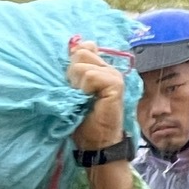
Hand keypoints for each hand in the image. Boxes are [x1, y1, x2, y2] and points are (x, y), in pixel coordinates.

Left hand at [67, 37, 125, 151]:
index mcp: (99, 67)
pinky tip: (88, 99)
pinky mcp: (116, 84)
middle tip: (77, 93)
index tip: (73, 84)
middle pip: (80, 53)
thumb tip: (72, 47)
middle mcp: (108, 68)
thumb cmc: (82, 119)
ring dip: (76, 84)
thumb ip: (74, 70)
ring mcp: (114, 75)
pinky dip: (84, 88)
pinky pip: (90, 75)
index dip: (73, 63)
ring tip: (82, 98)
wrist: (95, 141)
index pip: (84, 47)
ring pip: (82, 65)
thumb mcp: (72, 90)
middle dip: (72, 74)